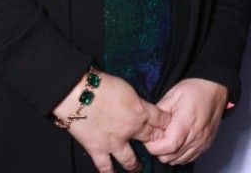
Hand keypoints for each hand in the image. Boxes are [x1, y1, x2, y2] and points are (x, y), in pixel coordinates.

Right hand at [53, 70, 170, 172]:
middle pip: (149, 139)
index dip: (166, 123)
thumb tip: (138, 106)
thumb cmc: (103, 86)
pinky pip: (105, 166)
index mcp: (140, 112)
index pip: (160, 120)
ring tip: (139, 169)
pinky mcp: (98, 149)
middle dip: (156, 143)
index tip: (169, 127)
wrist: (80, 95)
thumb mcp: (127, 89)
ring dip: (136, 165)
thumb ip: (136, 101)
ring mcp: (115, 143)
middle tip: (160, 147)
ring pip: (130, 160)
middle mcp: (131, 130)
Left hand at [146, 77, 228, 166]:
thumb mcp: (171, 96)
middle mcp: (196, 136)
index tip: (150, 137)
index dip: (154, 146)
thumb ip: (158, 114)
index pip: (166, 147)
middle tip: (158, 136)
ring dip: (169, 153)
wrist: (214, 89)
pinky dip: (179, 154)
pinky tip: (178, 141)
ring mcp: (202, 143)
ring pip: (178, 160)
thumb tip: (148, 127)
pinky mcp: (206, 145)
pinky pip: (188, 158)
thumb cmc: (194, 90)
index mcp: (186, 123)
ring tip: (168, 137)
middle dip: (159, 149)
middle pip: (170, 157)